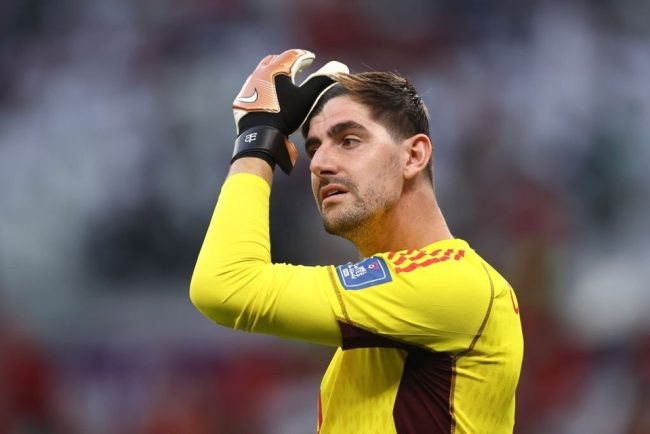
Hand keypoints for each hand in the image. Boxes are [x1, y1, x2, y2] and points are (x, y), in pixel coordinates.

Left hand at [231, 49, 347, 173]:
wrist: (260, 133)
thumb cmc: (286, 114)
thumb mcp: (307, 97)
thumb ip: (322, 80)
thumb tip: (339, 67)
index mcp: (276, 69)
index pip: (292, 55)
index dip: (304, 56)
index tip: (310, 58)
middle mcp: (260, 72)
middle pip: (275, 60)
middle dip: (287, 61)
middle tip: (297, 66)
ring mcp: (249, 85)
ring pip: (262, 72)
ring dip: (274, 73)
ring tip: (283, 80)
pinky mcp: (242, 98)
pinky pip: (255, 86)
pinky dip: (264, 86)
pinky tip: (270, 95)